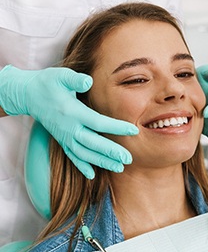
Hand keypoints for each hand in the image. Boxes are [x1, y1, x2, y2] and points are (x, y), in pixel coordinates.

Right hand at [0, 65, 138, 178]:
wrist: (28, 95)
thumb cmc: (48, 83)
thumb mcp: (60, 76)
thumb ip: (74, 80)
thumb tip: (88, 82)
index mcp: (73, 112)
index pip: (98, 122)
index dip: (117, 127)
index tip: (134, 130)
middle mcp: (69, 128)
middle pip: (93, 143)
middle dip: (111, 152)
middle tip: (128, 159)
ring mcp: (65, 137)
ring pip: (84, 153)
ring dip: (101, 162)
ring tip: (119, 168)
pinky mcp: (62, 141)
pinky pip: (72, 156)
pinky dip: (82, 166)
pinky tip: (92, 175)